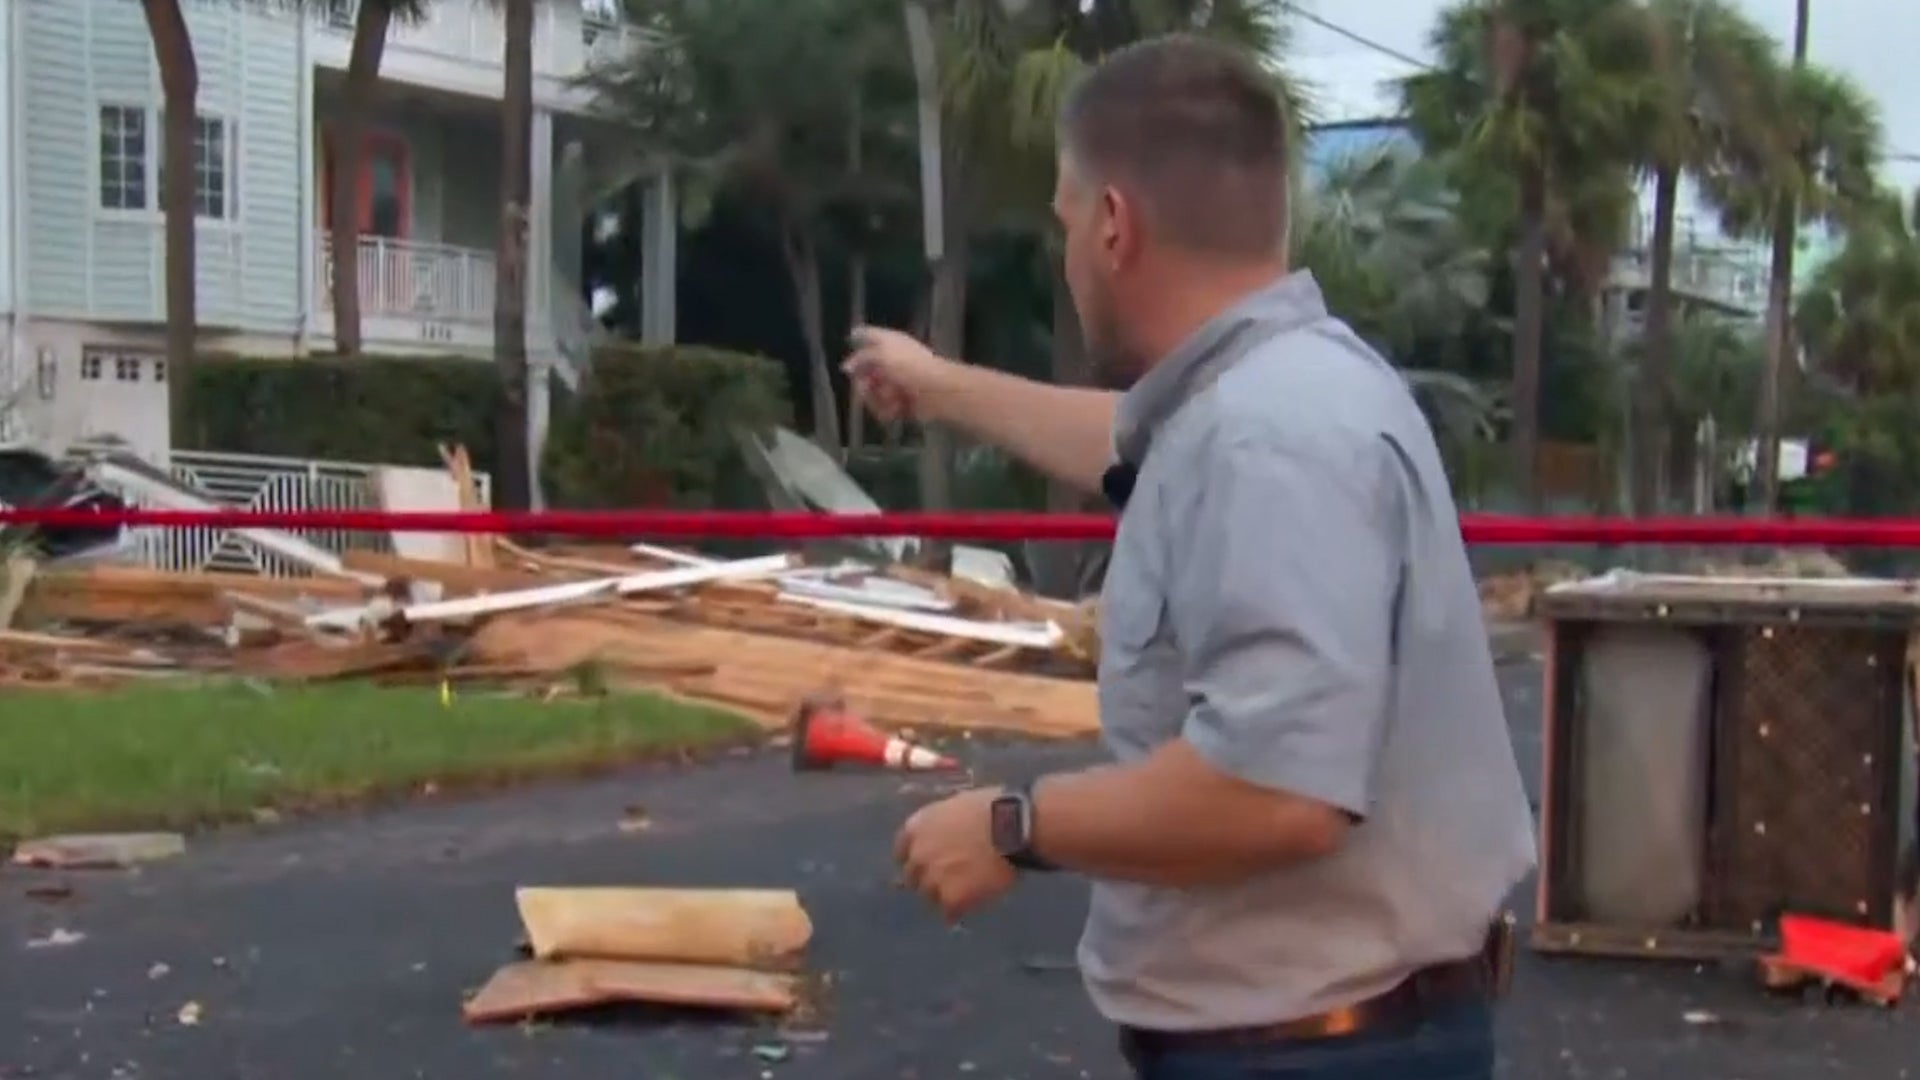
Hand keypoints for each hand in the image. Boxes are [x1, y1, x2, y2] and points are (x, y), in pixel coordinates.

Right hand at [843, 325, 952, 424]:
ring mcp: (898, 382)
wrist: (936, 391)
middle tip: (869, 387)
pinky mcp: (902, 402)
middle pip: (865, 371)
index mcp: (889, 342)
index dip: (856, 340)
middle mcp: (893, 360)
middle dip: (865, 382)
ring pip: (872, 393)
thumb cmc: (909, 367)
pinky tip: (898, 408)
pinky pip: (884, 408)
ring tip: (891, 398)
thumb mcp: (881, 355)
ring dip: (878, 398)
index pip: (868, 336)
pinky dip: (889, 410)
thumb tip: (847, 367)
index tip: (848, 354)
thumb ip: (861, 358)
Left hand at [894, 787, 1016, 922]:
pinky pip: (949, 913)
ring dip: (941, 896)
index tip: (925, 863)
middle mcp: (918, 855)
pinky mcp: (952, 898)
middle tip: (945, 881)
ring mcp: (933, 878)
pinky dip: (957, 912)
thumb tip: (945, 837)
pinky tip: (967, 910)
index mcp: (917, 828)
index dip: (914, 858)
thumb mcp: (956, 806)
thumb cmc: (992, 807)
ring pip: (929, 897)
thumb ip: (942, 826)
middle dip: (926, 879)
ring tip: (960, 896)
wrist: (1012, 827)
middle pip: (912, 877)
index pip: (901, 851)